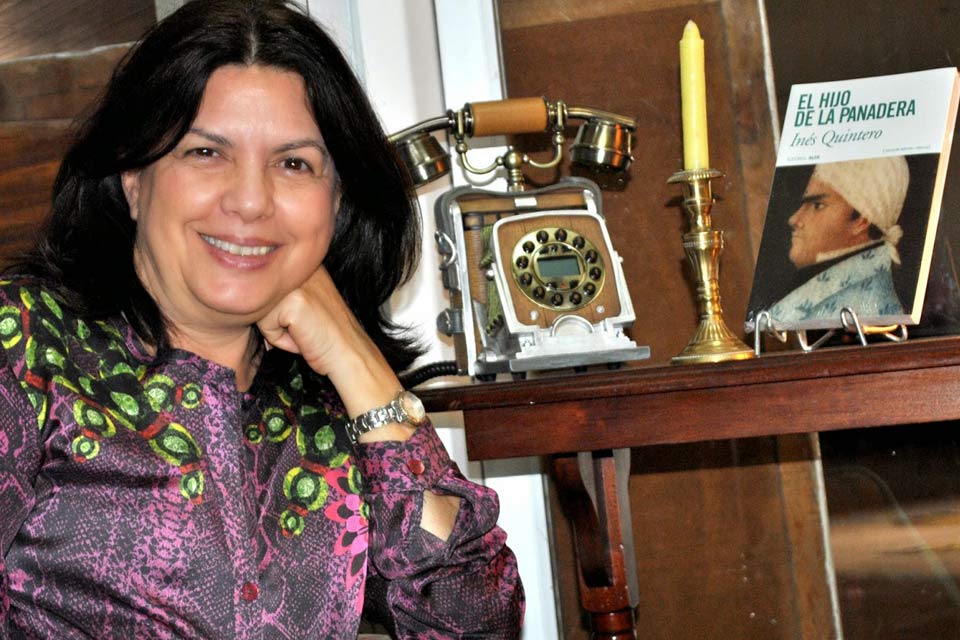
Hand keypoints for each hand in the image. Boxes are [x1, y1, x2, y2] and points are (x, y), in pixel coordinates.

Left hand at [256, 266, 407, 436]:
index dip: (279, 313)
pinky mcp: (293, 301)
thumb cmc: (325, 335)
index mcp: (303, 263)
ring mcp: (298, 281)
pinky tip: (302, 337)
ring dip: (276, 329)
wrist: (348, 354)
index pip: (265, 286)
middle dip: (276, 320)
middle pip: (260, 297)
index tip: (304, 319)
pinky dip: (279, 339)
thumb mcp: (303, 303)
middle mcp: (300, 265)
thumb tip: (240, 294)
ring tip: (302, 331)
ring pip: (259, 310)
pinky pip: (265, 326)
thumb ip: (281, 292)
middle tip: (304, 327)